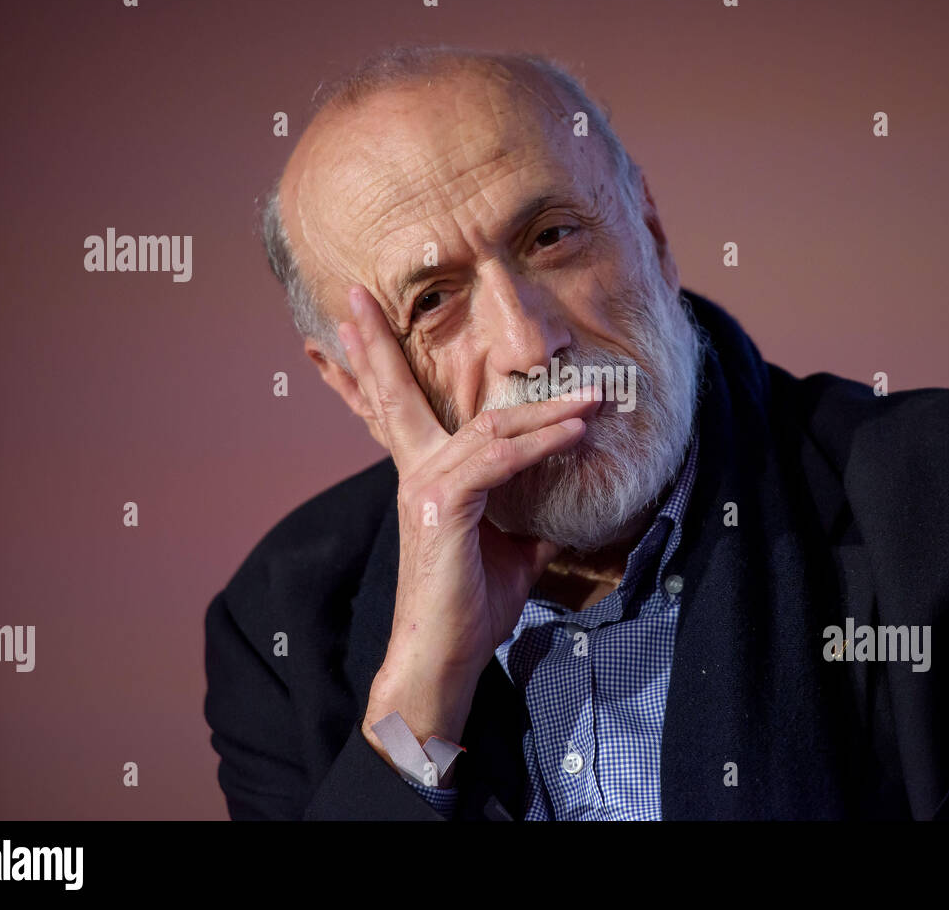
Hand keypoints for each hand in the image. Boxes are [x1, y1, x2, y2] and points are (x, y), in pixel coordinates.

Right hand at [336, 286, 600, 752]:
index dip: (371, 367)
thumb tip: (562, 496)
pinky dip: (542, 444)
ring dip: (547, 411)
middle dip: (377, 341)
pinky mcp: (443, 508)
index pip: (393, 409)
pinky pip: (499, 461)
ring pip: (488, 428)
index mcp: (422, 475)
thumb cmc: (472, 604)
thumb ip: (526, 508)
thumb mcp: (509, 545)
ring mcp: (423, 488)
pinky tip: (576, 435)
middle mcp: (414, 472)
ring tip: (595, 399)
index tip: (353, 326)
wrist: (446, 657)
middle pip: (394, 394)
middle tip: (356, 292)